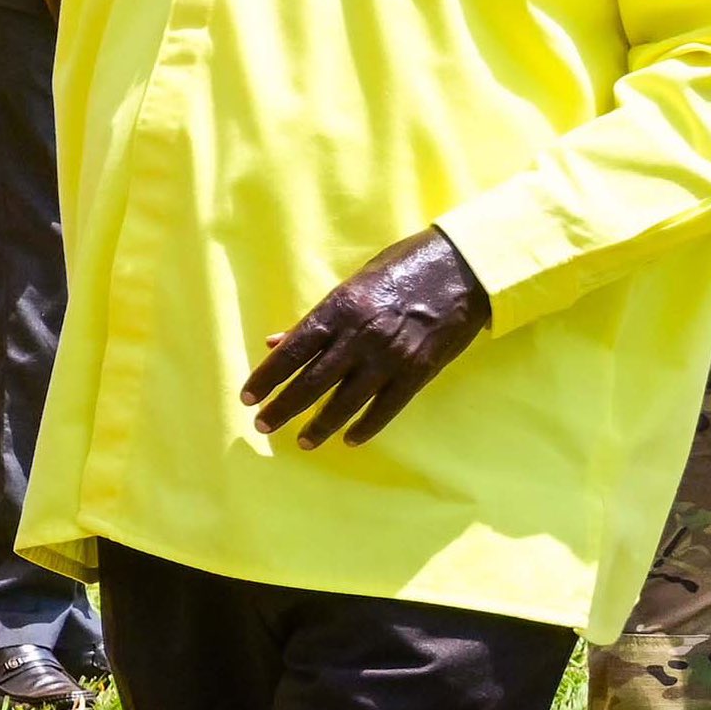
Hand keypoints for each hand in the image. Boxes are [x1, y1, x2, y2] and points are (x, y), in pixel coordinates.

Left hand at [243, 229, 492, 449]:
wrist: (463, 268)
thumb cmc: (401, 268)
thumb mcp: (353, 284)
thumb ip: (316, 318)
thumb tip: (276, 343)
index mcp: (339, 308)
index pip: (292, 351)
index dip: (267, 377)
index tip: (248, 397)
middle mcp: (360, 336)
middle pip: (312, 382)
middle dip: (283, 407)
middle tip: (263, 425)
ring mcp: (390, 356)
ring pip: (346, 402)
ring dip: (320, 425)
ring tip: (303, 441)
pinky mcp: (418, 371)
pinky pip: (386, 408)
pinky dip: (366, 426)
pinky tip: (349, 439)